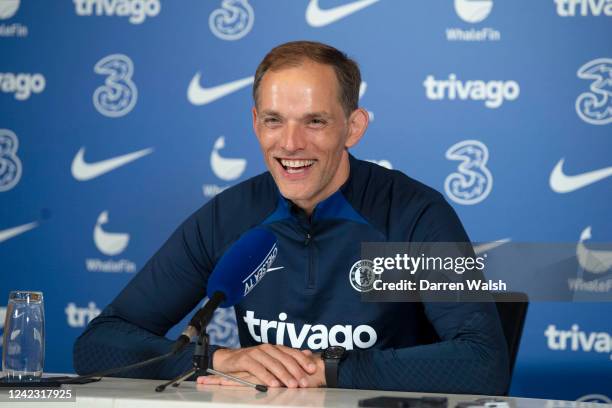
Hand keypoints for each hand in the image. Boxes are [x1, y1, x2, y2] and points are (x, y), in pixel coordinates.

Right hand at [196, 344, 324, 387]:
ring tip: (292, 385)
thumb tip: (308, 353)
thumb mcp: (271, 359)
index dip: (303, 360)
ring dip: (284, 375)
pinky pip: (258, 368)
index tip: (312, 369)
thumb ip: (287, 357)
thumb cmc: (252, 362)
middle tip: (304, 383)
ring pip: (273, 364)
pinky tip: (273, 384)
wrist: (228, 359)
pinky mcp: (245, 359)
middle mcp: (267, 348)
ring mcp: (256, 352)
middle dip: (296, 371)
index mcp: (275, 348)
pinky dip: (266, 377)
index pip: (292, 352)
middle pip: (285, 359)